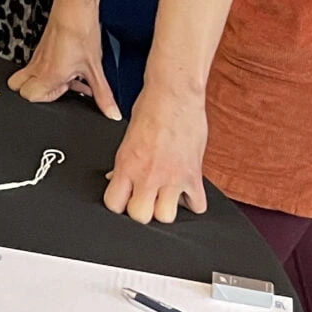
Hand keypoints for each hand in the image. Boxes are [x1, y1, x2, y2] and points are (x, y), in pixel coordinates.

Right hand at [5, 7, 120, 117]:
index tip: (67, 92)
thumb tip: (112, 113)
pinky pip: (36, 65)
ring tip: (67, 77)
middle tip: (60, 87)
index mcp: (49, 74)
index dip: (48, 100)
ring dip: (45, 81)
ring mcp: (37, 56)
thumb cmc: (81, 33)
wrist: (75, 8)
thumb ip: (104, 96)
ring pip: (27, 76)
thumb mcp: (96, 69)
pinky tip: (69, 65)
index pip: (29, 96)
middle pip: (18, 88)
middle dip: (36, 92)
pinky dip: (49, 70)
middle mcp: (38, 66)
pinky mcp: (41, 48)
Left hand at [103, 85, 209, 223]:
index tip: (123, 199)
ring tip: (165, 196)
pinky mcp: (194, 176)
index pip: (114, 204)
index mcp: (127, 165)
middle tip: (144, 199)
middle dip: (141, 211)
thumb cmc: (150, 109)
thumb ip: (124, 163)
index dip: (118, 205)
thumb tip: (117, 179)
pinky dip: (193, 202)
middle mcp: (148, 175)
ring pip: (167, 217)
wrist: (174, 95)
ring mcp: (172, 178)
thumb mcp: (128, 138)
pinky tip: (186, 191)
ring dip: (166, 209)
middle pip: (140, 216)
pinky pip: (197, 206)